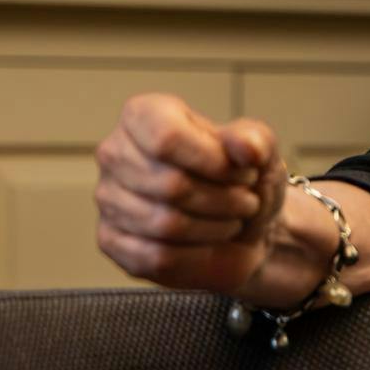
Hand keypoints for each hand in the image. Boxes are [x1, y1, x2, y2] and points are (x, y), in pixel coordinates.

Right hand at [93, 94, 297, 301]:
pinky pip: (154, 255)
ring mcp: (108, 198)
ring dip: (213, 227)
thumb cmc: (243, 180)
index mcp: (144, 114)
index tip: (246, 174)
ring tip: (234, 220)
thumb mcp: (261, 151)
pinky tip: (210, 244)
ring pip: (163, 223)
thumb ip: (256, 141)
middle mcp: (116, 152)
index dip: (214, 162)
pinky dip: (195, 255)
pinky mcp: (110, 240)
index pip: (167, 137)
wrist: (242, 226)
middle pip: (170, 185)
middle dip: (223, 199)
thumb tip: (245, 147)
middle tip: (247, 202)